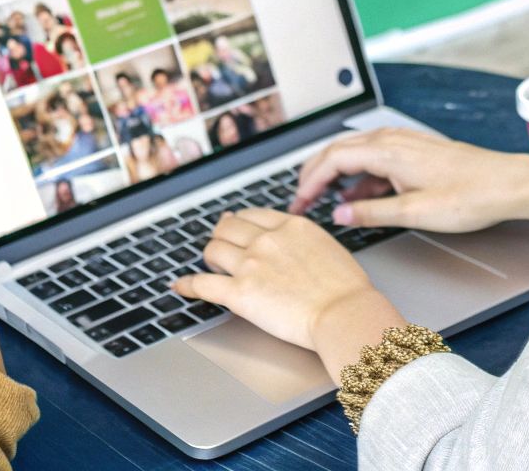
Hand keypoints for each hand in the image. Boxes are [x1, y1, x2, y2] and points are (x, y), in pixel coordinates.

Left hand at [173, 209, 402, 380]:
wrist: (345, 313)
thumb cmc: (347, 291)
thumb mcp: (329, 248)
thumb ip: (304, 242)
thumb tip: (295, 247)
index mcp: (291, 226)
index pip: (252, 215)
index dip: (239, 222)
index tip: (235, 227)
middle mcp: (267, 239)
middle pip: (227, 228)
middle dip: (222, 236)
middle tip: (220, 246)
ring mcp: (250, 264)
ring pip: (213, 250)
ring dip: (209, 258)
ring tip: (209, 266)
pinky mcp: (239, 293)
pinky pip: (203, 284)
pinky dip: (188, 285)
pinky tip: (180, 286)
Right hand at [290, 127, 528, 232]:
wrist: (508, 184)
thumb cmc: (470, 196)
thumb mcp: (414, 212)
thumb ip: (371, 212)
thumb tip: (339, 214)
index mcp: (388, 150)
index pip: (332, 159)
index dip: (310, 181)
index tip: (298, 203)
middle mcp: (393, 139)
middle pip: (338, 151)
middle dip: (314, 174)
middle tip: (300, 200)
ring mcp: (404, 143)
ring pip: (356, 153)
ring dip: (335, 174)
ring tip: (322, 200)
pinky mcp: (415, 152)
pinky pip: (375, 158)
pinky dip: (359, 176)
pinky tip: (358, 197)